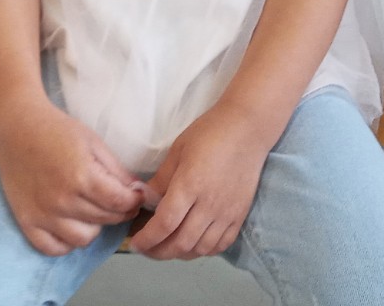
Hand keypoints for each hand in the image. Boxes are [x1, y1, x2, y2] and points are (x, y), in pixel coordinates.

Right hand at [0, 102, 145, 255]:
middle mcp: (63, 200)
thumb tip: (137, 192)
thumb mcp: (93, 142)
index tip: (136, 197)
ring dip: (94, 227)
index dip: (134, 201)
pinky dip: (66, 242)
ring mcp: (43, 214)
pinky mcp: (26, 222)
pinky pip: (54, 248)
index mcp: (83, 176)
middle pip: (105, 220)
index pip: (120, 203)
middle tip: (118, 202)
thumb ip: (116, 170)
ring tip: (93, 212)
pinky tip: (71, 225)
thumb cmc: (57, 130)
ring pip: (83, 239)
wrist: (16, 127)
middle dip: (119, 211)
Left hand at [130, 104, 270, 260]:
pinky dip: (203, 251)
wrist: (248, 130)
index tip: (135, 243)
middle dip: (159, 252)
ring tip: (167, 247)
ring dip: (180, 254)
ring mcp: (227, 213)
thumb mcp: (178, 151)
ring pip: (200, 249)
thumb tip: (143, 200)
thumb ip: (160, 180)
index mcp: (190, 185)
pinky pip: (220, 245)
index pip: (164, 224)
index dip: (147, 239)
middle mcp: (209, 205)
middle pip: (181, 243)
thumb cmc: (209, 134)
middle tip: (147, 248)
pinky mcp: (240, 216)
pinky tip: (193, 244)